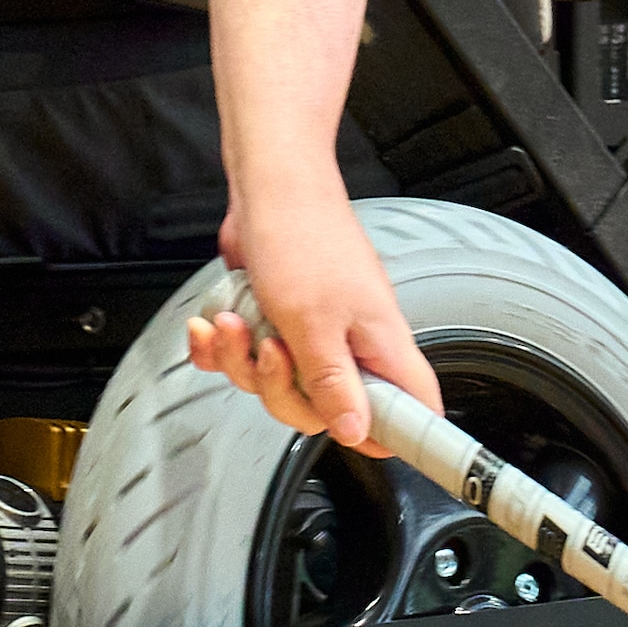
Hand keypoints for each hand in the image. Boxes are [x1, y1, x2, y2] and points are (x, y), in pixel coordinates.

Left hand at [183, 187, 440, 450]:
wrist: (267, 185)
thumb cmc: (300, 235)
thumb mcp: (313, 323)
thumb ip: (333, 383)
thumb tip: (357, 433)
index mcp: (379, 346)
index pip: (412, 411)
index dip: (395, 437)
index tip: (359, 441)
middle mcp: (350, 343)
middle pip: (322, 410)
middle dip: (279, 390)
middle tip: (271, 352)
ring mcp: (312, 332)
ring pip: (276, 384)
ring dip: (241, 358)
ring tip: (236, 321)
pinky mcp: (276, 319)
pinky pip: (247, 357)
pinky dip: (222, 346)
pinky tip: (215, 324)